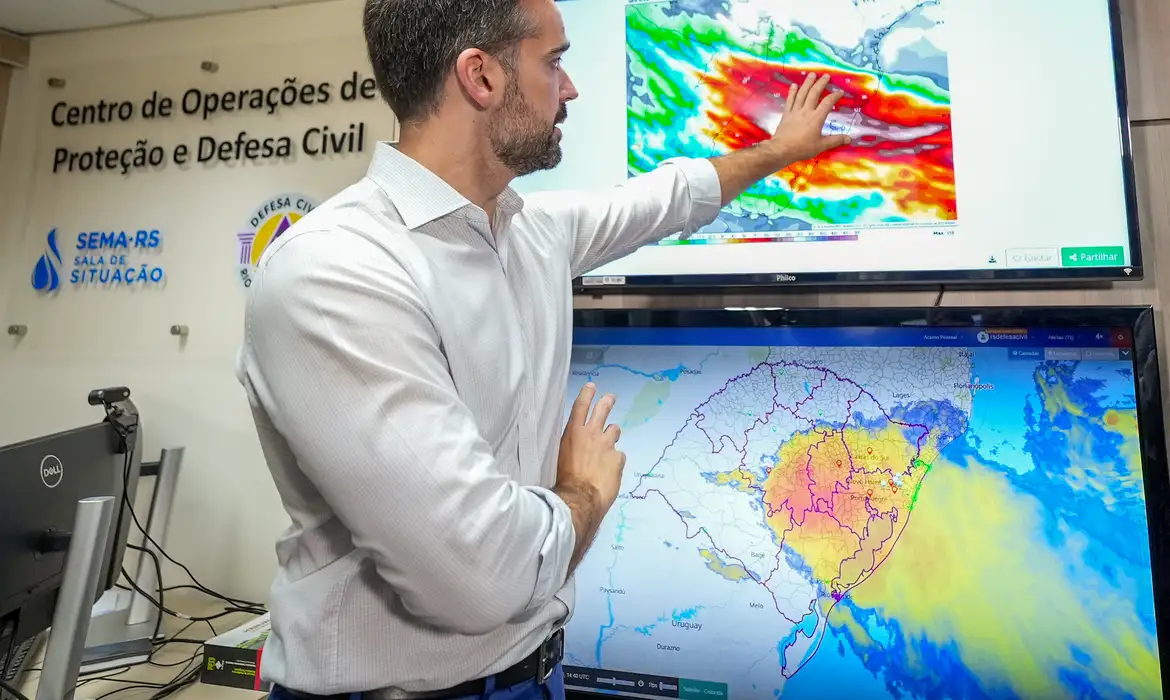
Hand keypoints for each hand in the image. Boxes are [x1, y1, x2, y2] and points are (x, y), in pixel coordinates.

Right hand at [557, 383, 625, 509]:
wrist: (578, 497)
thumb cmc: (563, 481)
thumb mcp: (561, 457)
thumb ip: (572, 447)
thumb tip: (577, 448)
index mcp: (573, 433)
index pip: (580, 407)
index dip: (587, 394)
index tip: (592, 386)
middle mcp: (591, 434)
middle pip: (602, 410)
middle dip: (607, 402)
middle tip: (610, 398)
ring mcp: (607, 445)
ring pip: (614, 430)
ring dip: (612, 434)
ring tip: (609, 443)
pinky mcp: (618, 458)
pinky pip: (619, 455)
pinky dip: (615, 460)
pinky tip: (610, 470)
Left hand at [768, 72, 850, 162]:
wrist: (781, 149)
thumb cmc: (802, 148)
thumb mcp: (821, 146)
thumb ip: (835, 140)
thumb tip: (849, 138)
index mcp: (816, 118)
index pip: (828, 103)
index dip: (835, 96)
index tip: (840, 92)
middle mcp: (806, 111)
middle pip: (814, 93)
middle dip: (821, 83)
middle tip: (826, 75)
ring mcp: (795, 111)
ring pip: (802, 94)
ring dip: (807, 83)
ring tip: (812, 74)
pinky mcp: (786, 114)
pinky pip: (790, 100)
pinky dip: (792, 92)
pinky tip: (794, 85)